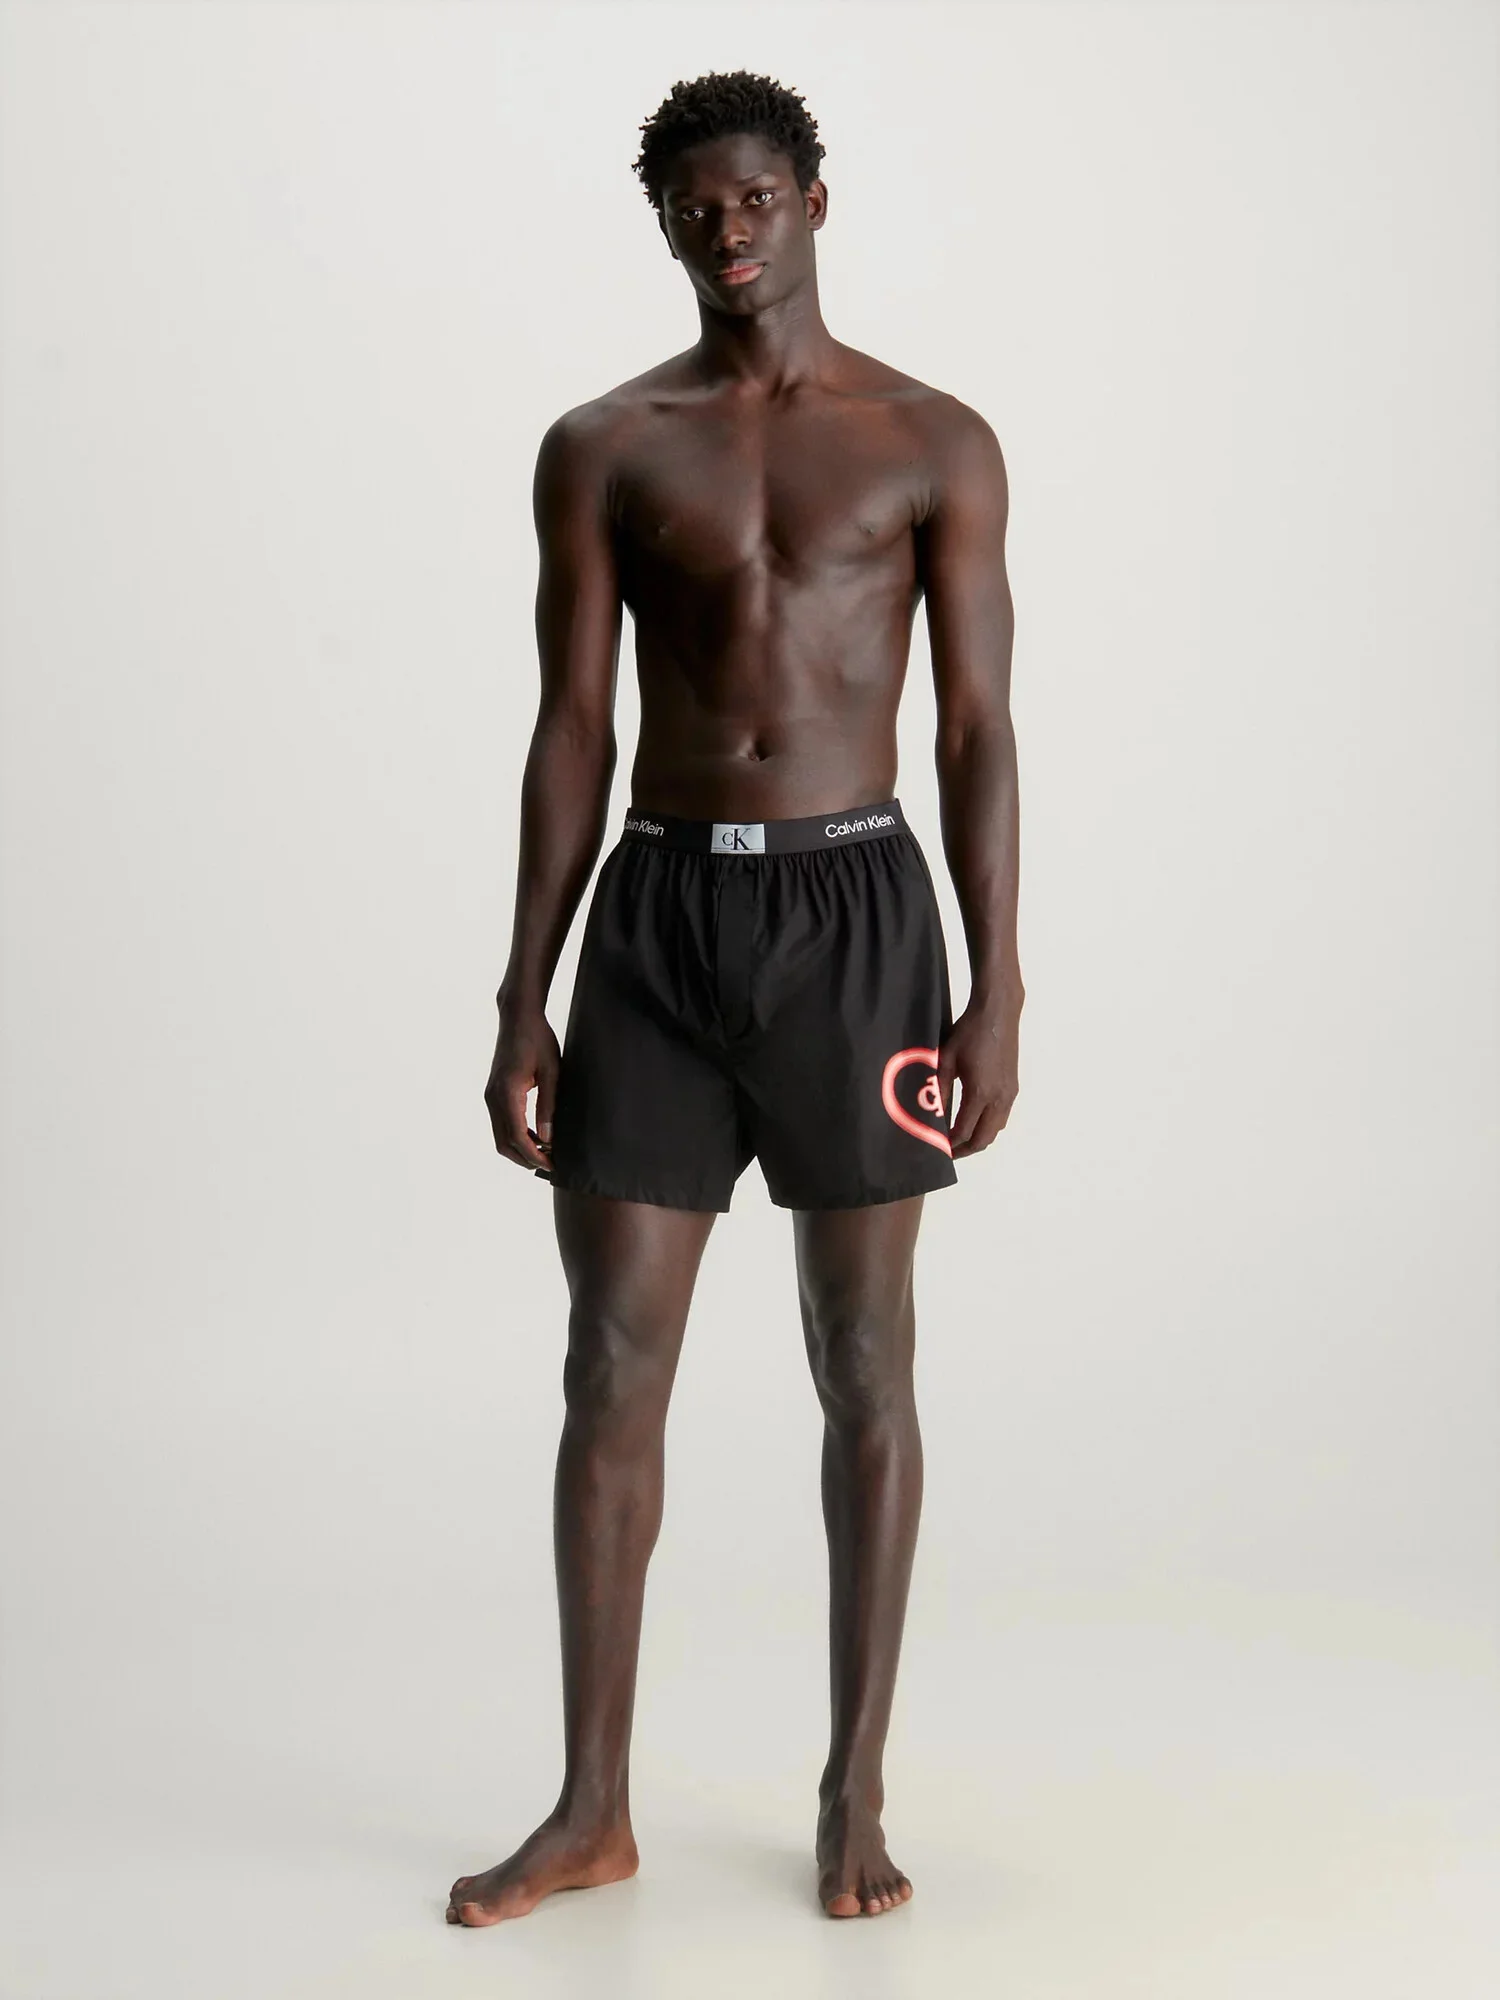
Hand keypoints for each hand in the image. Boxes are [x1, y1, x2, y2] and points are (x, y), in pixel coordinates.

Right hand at [484, 1000, 560, 1171]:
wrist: (518, 1018)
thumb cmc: (538, 1040)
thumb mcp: (551, 1072)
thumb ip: (548, 1106)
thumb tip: (548, 1137)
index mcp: (508, 1092)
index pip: (518, 1136)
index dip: (534, 1155)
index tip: (551, 1164)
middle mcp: (493, 1097)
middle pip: (504, 1143)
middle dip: (525, 1158)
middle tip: (550, 1164)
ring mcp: (490, 1096)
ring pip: (500, 1136)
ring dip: (520, 1149)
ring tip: (545, 1153)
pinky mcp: (493, 1093)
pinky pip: (501, 1123)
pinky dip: (515, 1136)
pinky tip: (535, 1136)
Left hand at [936, 989, 1021, 1159]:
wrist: (998, 1013)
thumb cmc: (969, 1032)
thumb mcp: (946, 1059)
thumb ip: (938, 1087)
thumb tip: (930, 1112)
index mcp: (980, 1093)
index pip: (964, 1131)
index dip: (949, 1144)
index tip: (935, 1148)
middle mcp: (999, 1098)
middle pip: (983, 1138)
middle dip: (965, 1150)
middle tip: (947, 1152)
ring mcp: (1009, 1094)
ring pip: (996, 1130)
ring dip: (978, 1139)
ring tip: (959, 1140)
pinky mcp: (1013, 1087)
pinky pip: (1002, 1117)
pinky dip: (988, 1127)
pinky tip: (975, 1121)